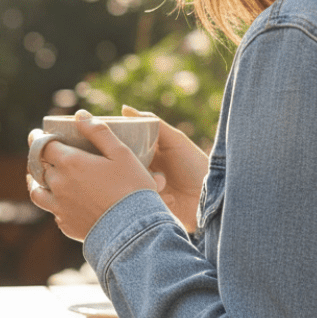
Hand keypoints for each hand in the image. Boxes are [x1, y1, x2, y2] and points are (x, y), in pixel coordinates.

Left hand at [28, 110, 156, 241]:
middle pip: (38, 167)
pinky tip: (64, 202)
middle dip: (39, 158)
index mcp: (70, 162)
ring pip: (37, 192)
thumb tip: (80, 115)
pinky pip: (53, 211)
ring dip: (37, 182)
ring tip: (43, 179)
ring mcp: (59, 207)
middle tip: (45, 154)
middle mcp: (58, 184)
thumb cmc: (132, 187)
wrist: (134, 230)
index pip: (43, 145)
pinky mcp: (65, 225)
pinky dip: (55, 203)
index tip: (37, 134)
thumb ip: (99, 132)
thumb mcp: (121, 153)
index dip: (38, 138)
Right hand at [121, 104, 208, 231]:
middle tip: (134, 166)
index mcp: (144, 154)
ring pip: (126, 186)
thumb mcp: (175, 141)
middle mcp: (140, 172)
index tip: (103, 144)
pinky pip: (136, 204)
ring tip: (162, 182)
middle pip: (119, 168)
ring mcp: (142, 191)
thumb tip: (124, 108)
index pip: (119, 148)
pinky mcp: (145, 209)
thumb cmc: (196, 165)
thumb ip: (153, 123)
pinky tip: (169, 197)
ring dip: (141, 184)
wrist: (212, 198)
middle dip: (124, 168)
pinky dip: (149, 199)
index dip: (111, 146)